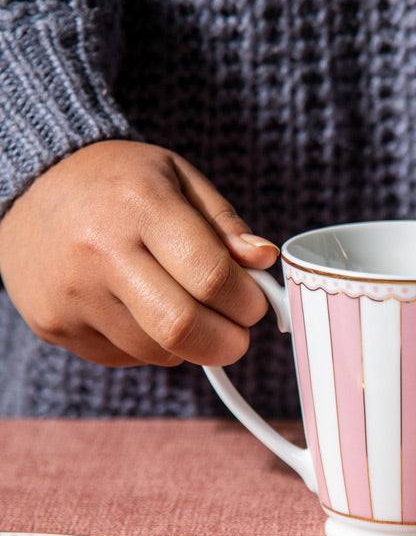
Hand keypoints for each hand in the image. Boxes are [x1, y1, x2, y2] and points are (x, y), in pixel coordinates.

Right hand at [0, 141, 277, 366]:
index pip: (211, 276)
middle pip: (183, 328)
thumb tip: (263, 261)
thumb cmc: (119, 182)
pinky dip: (152, 346)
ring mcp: (72, 295)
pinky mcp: (54, 325)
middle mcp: (101, 252)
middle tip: (238, 335)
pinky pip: (125, 357)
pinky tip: (145, 311)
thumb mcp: (178, 177)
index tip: (255, 304)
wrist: (31, 185)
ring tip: (188, 310)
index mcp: (142, 206)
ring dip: (190, 344)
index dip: (247, 302)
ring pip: (158, 351)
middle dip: (228, 343)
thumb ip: (225, 223)